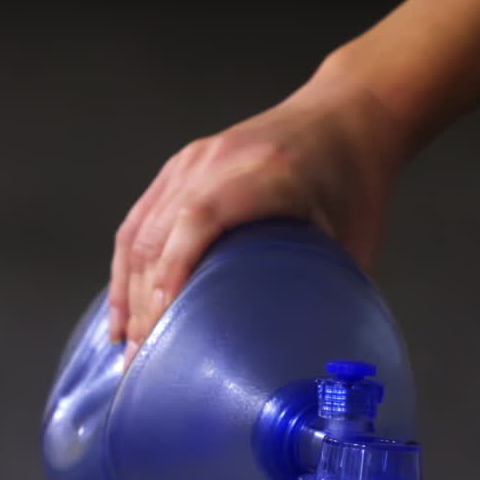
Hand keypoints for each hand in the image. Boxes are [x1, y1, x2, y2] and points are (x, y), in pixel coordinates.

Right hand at [109, 55, 404, 365]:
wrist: (346, 115)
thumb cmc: (355, 184)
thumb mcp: (354, 242)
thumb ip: (329, 295)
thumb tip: (312, 362)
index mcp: (266, 173)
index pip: (199, 219)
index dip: (174, 272)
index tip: (163, 327)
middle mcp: (218, 161)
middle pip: (160, 234)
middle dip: (146, 305)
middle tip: (144, 363)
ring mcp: (192, 161)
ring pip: (141, 232)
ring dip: (129, 294)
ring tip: (128, 348)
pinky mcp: (180, 168)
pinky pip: (140, 221)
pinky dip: (127, 269)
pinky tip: (123, 310)